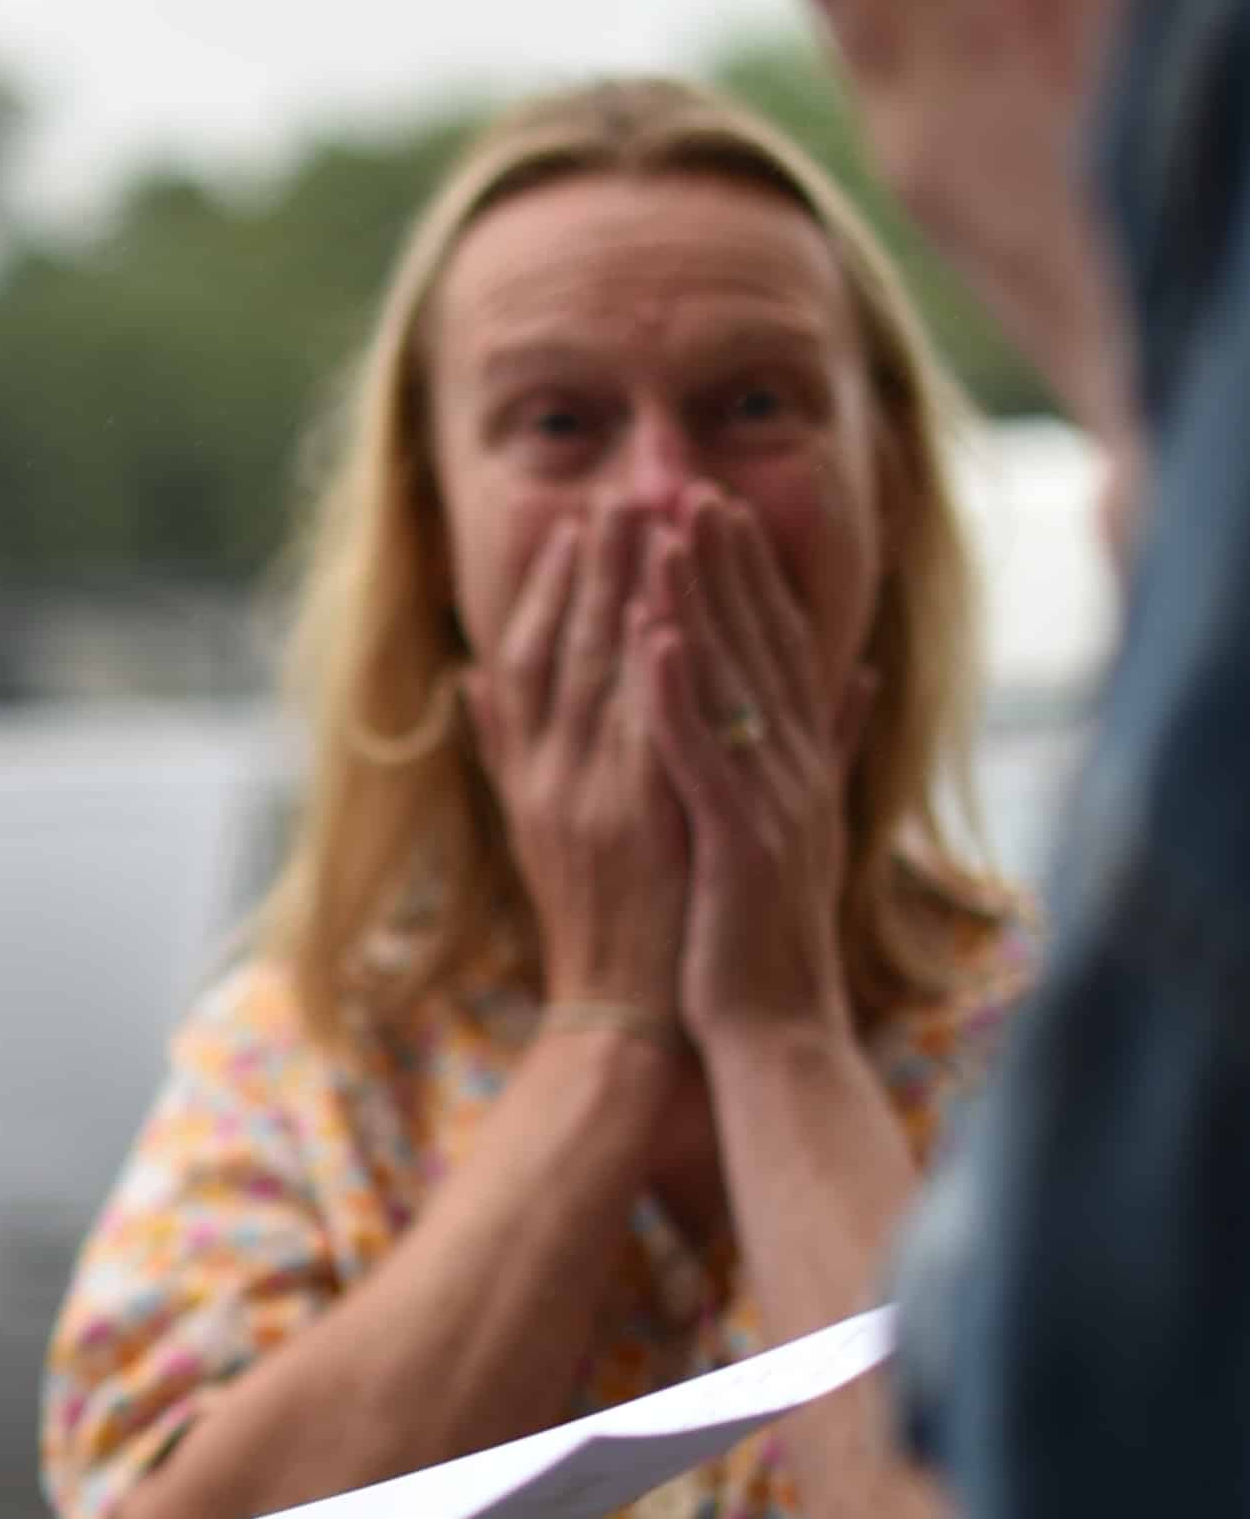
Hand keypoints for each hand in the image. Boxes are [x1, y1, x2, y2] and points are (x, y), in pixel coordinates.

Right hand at [461, 503, 688, 1016]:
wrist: (617, 1012)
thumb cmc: (596, 922)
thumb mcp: (534, 829)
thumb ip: (504, 749)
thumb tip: (468, 678)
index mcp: (528, 775)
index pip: (530, 659)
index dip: (551, 588)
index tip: (577, 523)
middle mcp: (548, 777)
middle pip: (566, 648)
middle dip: (594, 566)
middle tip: (621, 490)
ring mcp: (587, 797)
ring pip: (602, 674)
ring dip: (626, 591)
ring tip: (654, 522)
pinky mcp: (632, 823)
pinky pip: (642, 728)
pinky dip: (652, 669)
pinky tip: (669, 614)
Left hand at [640, 495, 858, 1040]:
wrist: (777, 1030)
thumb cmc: (768, 931)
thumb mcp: (801, 821)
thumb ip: (829, 741)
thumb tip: (864, 672)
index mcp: (801, 763)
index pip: (778, 649)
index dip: (753, 576)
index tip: (722, 508)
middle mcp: (796, 770)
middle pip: (759, 648)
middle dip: (726, 566)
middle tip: (693, 488)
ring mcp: (773, 801)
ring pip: (731, 685)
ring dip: (699, 605)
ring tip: (666, 535)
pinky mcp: (739, 840)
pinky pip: (703, 752)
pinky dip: (679, 691)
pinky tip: (654, 637)